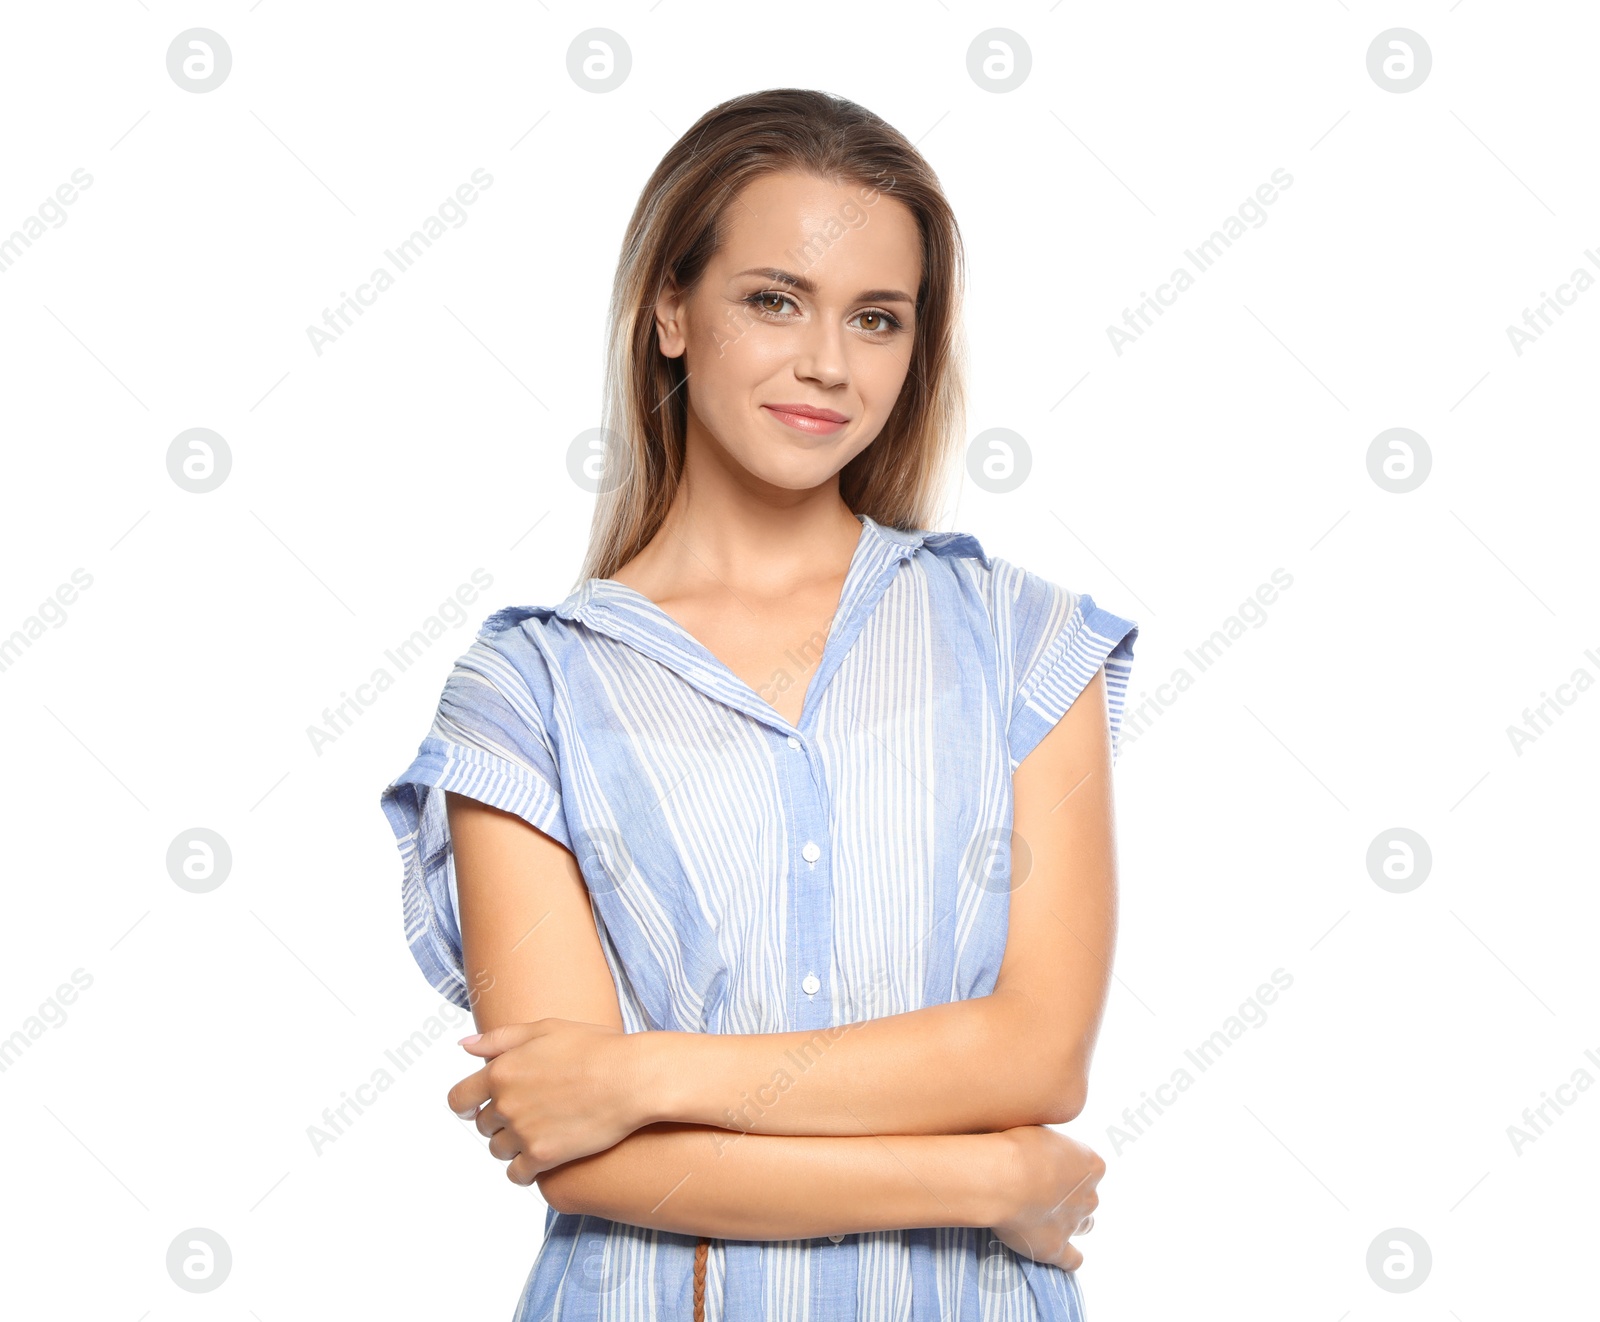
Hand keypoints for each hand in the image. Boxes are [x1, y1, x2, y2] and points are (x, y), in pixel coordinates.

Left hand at [446, 1019, 644, 1184]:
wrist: (632, 1078)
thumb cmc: (595, 1048)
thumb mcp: (546, 1028)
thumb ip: (500, 1038)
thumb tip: (464, 1045)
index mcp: (501, 1070)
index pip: (459, 1098)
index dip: (464, 1105)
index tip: (471, 1109)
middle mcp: (506, 1103)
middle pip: (483, 1125)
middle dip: (499, 1121)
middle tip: (526, 1113)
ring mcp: (523, 1132)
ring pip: (498, 1150)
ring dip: (511, 1145)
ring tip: (537, 1134)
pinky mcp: (543, 1156)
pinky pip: (516, 1174)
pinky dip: (524, 1170)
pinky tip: (540, 1160)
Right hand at [987, 1125, 1103, 1271]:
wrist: (1003, 1177)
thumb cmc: (1017, 1145)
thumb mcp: (1041, 1130)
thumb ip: (1050, 1146)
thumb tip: (1042, 1150)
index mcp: (1092, 1165)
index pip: (1089, 1169)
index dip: (1069, 1169)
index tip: (1048, 1166)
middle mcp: (1089, 1196)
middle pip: (1088, 1199)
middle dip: (1071, 1197)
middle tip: (1043, 1191)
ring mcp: (1074, 1224)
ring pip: (1084, 1226)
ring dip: (1071, 1222)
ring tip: (1047, 1217)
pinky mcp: (1056, 1248)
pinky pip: (1072, 1260)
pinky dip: (1069, 1258)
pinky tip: (1059, 1253)